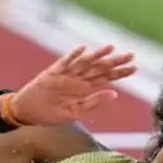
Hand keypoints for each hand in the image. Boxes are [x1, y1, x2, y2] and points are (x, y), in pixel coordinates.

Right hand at [8, 44, 136, 126]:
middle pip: (99, 68)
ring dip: (96, 55)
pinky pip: (64, 63)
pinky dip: (72, 56)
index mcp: (85, 89)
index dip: (120, 72)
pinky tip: (82, 50)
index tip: (135, 67)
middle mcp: (78, 79)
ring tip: (110, 48)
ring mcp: (66, 74)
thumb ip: (93, 103)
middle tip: (131, 55)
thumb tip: (114, 94)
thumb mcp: (74, 113)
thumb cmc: (50, 114)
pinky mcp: (52, 73)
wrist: (27, 112)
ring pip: (84, 62)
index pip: (106, 78)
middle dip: (114, 61)